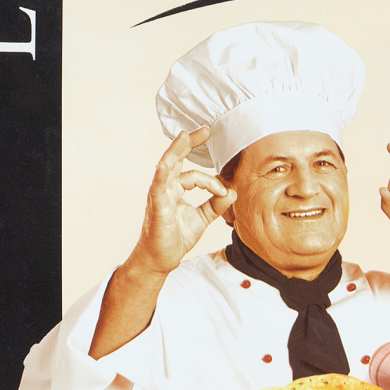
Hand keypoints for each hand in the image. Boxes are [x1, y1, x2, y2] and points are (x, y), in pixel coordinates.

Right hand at [129, 128, 236, 277]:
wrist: (162, 259)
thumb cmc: (176, 238)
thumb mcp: (202, 219)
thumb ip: (216, 205)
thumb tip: (232, 192)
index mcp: (175, 189)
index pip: (194, 174)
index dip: (212, 180)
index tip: (225, 190)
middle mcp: (166, 187)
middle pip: (176, 158)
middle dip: (189, 143)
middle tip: (205, 130)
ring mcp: (159, 194)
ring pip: (167, 166)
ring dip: (176, 150)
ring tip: (186, 135)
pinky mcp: (157, 205)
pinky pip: (158, 186)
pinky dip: (161, 173)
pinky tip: (165, 163)